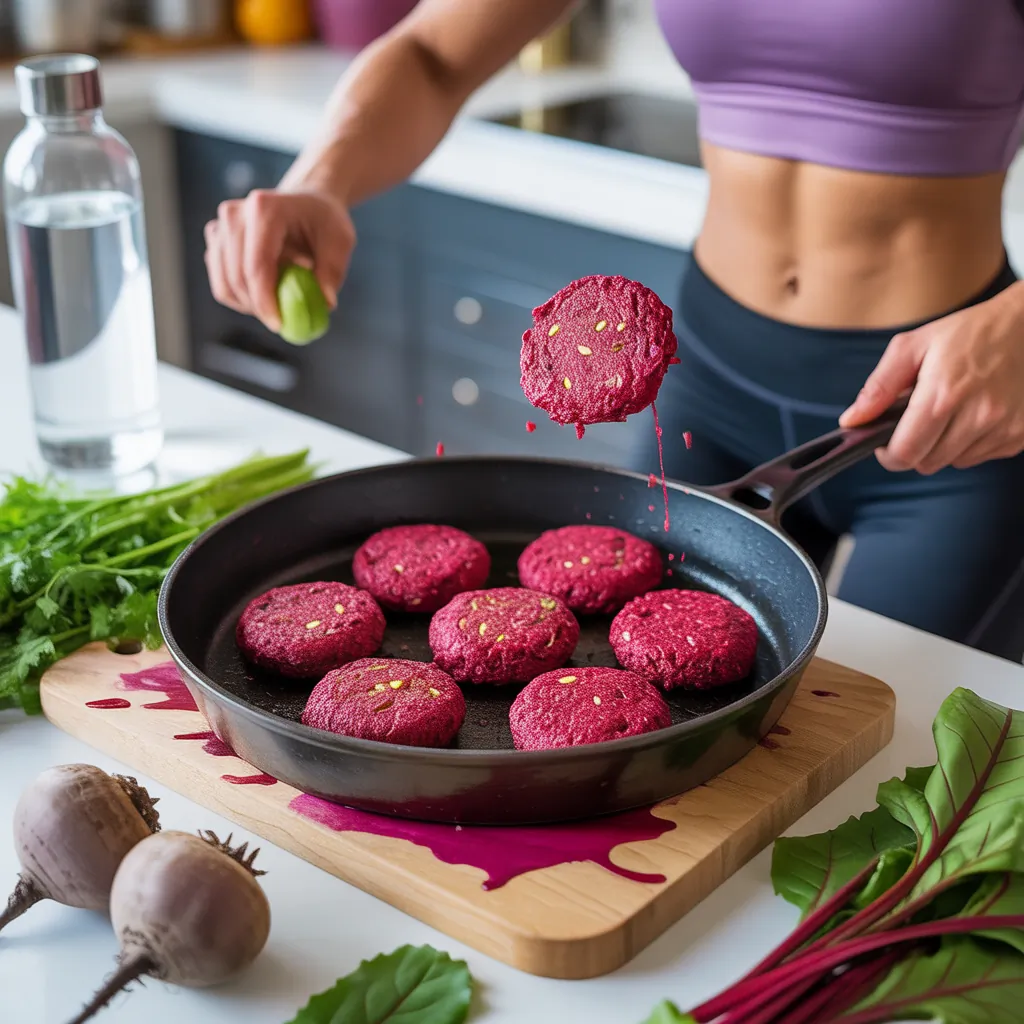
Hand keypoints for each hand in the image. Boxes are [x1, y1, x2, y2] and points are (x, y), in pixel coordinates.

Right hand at [204, 189, 355, 332]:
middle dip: (259, 307)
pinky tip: (266, 291)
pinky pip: (222, 284)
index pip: (256, 264)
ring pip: (225, 284)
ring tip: (280, 298)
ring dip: (250, 305)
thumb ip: (332, 270)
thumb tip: (325, 302)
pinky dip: (242, 299)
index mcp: (265, 208)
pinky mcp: (215, 241)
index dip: (265, 300)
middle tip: (284, 321)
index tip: (280, 325)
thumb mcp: (340, 241)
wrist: (305, 205)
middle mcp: (235, 214)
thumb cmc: (323, 222)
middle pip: (237, 277)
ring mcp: (220, 226)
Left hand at [839, 282, 1023, 473]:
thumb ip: (879, 387)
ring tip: (949, 413)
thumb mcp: (913, 347)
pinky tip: (973, 415)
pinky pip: (980, 456)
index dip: (888, 454)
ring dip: (942, 446)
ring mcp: (1003, 428)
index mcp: (944, 394)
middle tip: (916, 422)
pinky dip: (969, 444)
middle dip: (914, 448)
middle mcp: (978, 416)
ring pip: (953, 462)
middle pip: (927, 463)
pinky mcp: (1020, 435)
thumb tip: (851, 421)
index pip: (905, 453)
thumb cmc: (967, 333)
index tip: (885, 441)